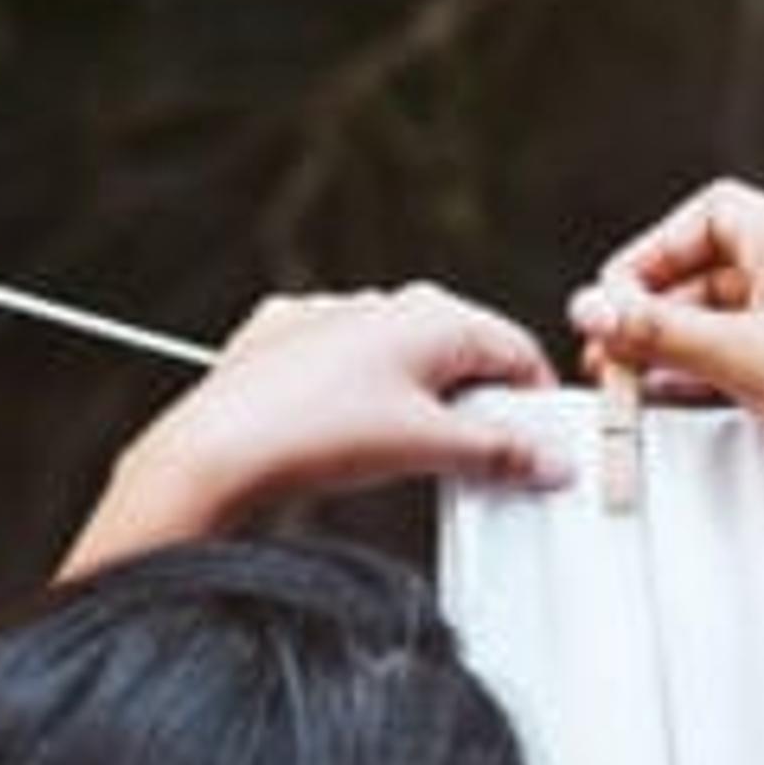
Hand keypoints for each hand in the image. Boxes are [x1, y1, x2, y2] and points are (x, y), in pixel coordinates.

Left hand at [65, 284, 565, 575]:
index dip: (538, 404)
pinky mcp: (286, 338)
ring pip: (404, 356)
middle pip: (462, 351)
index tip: (542, 447)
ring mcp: (330, 316)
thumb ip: (501, 454)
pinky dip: (365, 395)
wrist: (215, 449)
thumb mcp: (429, 449)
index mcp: (432, 316)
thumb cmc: (317, 435)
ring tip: (413, 452)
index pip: (518, 351)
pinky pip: (348, 364)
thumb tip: (548, 461)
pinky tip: (354, 434)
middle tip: (482, 457)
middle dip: (480, 403)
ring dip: (423, 399)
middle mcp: (383, 303)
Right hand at [569, 179, 763, 534]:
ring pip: (720, 316)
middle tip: (614, 341)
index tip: (619, 290)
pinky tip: (670, 391)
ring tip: (631, 372)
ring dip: (671, 342)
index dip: (654, 248)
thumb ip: (654, 329)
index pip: (708, 216)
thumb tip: (599, 309)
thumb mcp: (733, 353)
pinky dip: (701, 366)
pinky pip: (740, 350)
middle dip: (653, 307)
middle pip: (705, 270)